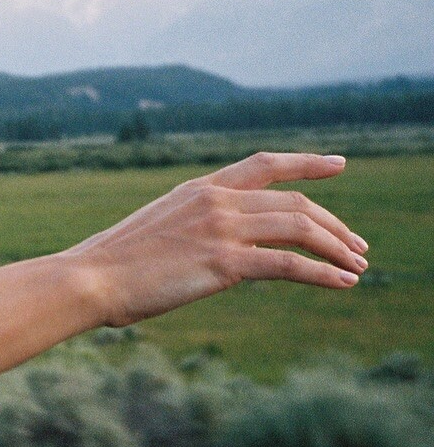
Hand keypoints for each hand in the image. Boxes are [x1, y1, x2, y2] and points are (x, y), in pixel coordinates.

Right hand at [64, 151, 368, 327]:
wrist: (88, 279)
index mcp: (198, 190)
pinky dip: (323, 273)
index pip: (264, 165)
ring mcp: (221, 229)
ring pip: (300, 229)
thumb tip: (205, 248)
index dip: (306, 164)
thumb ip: (188, 229)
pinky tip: (343, 283)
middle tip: (357, 246)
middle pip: (295, 204)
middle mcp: (215, 202)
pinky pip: (289, 264)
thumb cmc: (109, 265)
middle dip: (334, 225)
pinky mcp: (224, 263)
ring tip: (358, 266)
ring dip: (337, 248)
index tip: (338, 166)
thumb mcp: (154, 231)